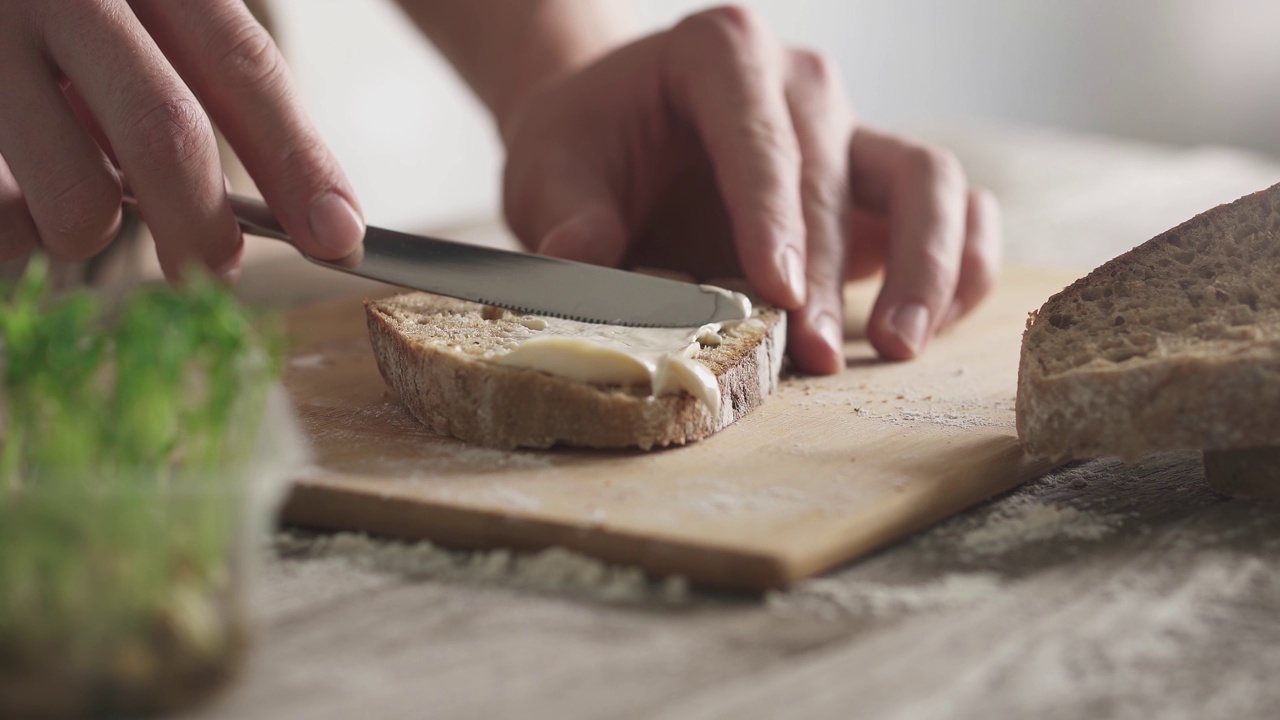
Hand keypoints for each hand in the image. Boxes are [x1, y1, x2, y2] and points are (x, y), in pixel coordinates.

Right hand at [0, 0, 363, 280]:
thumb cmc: (73, 11)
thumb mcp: (145, 13)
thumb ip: (207, 85)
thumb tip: (313, 215)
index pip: (244, 67)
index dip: (298, 161)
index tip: (338, 233)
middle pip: (165, 131)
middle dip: (206, 225)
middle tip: (217, 270)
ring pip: (77, 196)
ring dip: (95, 231)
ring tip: (80, 204)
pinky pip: (3, 217)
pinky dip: (23, 230)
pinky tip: (18, 186)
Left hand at [500, 6, 999, 372]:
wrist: (620, 134)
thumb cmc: (587, 146)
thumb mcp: (551, 169)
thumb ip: (565, 209)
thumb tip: (582, 256)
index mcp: (721, 52)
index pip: (758, 133)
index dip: (771, 215)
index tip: (774, 290)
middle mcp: (801, 82)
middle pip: (835, 174)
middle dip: (829, 271)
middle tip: (811, 355)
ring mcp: (851, 129)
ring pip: (930, 179)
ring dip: (927, 264)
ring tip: (897, 348)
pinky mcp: (880, 181)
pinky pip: (956, 208)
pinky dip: (959, 263)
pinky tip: (933, 327)